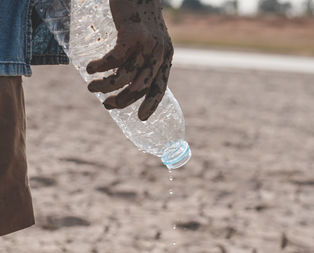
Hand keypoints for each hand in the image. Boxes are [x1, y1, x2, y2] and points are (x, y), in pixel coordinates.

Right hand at [86, 0, 173, 120]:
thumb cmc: (139, 14)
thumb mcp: (149, 38)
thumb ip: (143, 57)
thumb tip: (128, 80)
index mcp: (164, 56)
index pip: (160, 87)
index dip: (151, 105)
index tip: (140, 118)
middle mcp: (159, 53)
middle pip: (139, 88)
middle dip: (121, 101)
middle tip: (107, 104)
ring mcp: (147, 45)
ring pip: (123, 78)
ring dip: (104, 86)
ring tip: (91, 86)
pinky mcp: (132, 36)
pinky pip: (113, 61)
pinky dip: (99, 67)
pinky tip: (90, 67)